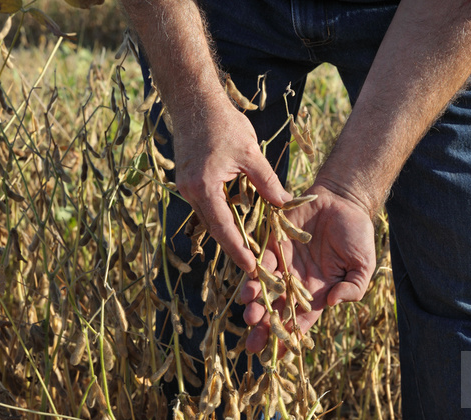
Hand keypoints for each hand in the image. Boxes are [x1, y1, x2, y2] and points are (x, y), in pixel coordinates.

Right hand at [173, 98, 289, 274]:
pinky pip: (207, 206)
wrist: (193, 101)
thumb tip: (285, 204)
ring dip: (227, 233)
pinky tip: (237, 223)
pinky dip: (222, 216)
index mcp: (204, 187)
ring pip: (210, 218)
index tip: (251, 267)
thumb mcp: (251, 153)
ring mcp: (186, 187)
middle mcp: (190, 191)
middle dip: (233, 247)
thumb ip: (267, 182)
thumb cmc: (223, 123)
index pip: (223, 228)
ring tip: (248, 249)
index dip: (238, 250)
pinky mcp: (188, 180)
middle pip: (214, 228)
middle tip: (253, 265)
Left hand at [240, 184, 375, 352]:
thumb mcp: (363, 264)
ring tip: (249, 315)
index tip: (278, 356)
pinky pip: (260, 263)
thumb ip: (353, 287)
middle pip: (277, 311)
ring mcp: (283, 264)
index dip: (290, 339)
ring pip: (265, 290)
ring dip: (256, 305)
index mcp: (317, 293)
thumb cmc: (357, 234)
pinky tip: (248, 288)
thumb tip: (334, 302)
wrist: (343, 200)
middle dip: (264, 329)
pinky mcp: (273, 244)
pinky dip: (253, 276)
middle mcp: (296, 283)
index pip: (301, 321)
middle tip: (253, 343)